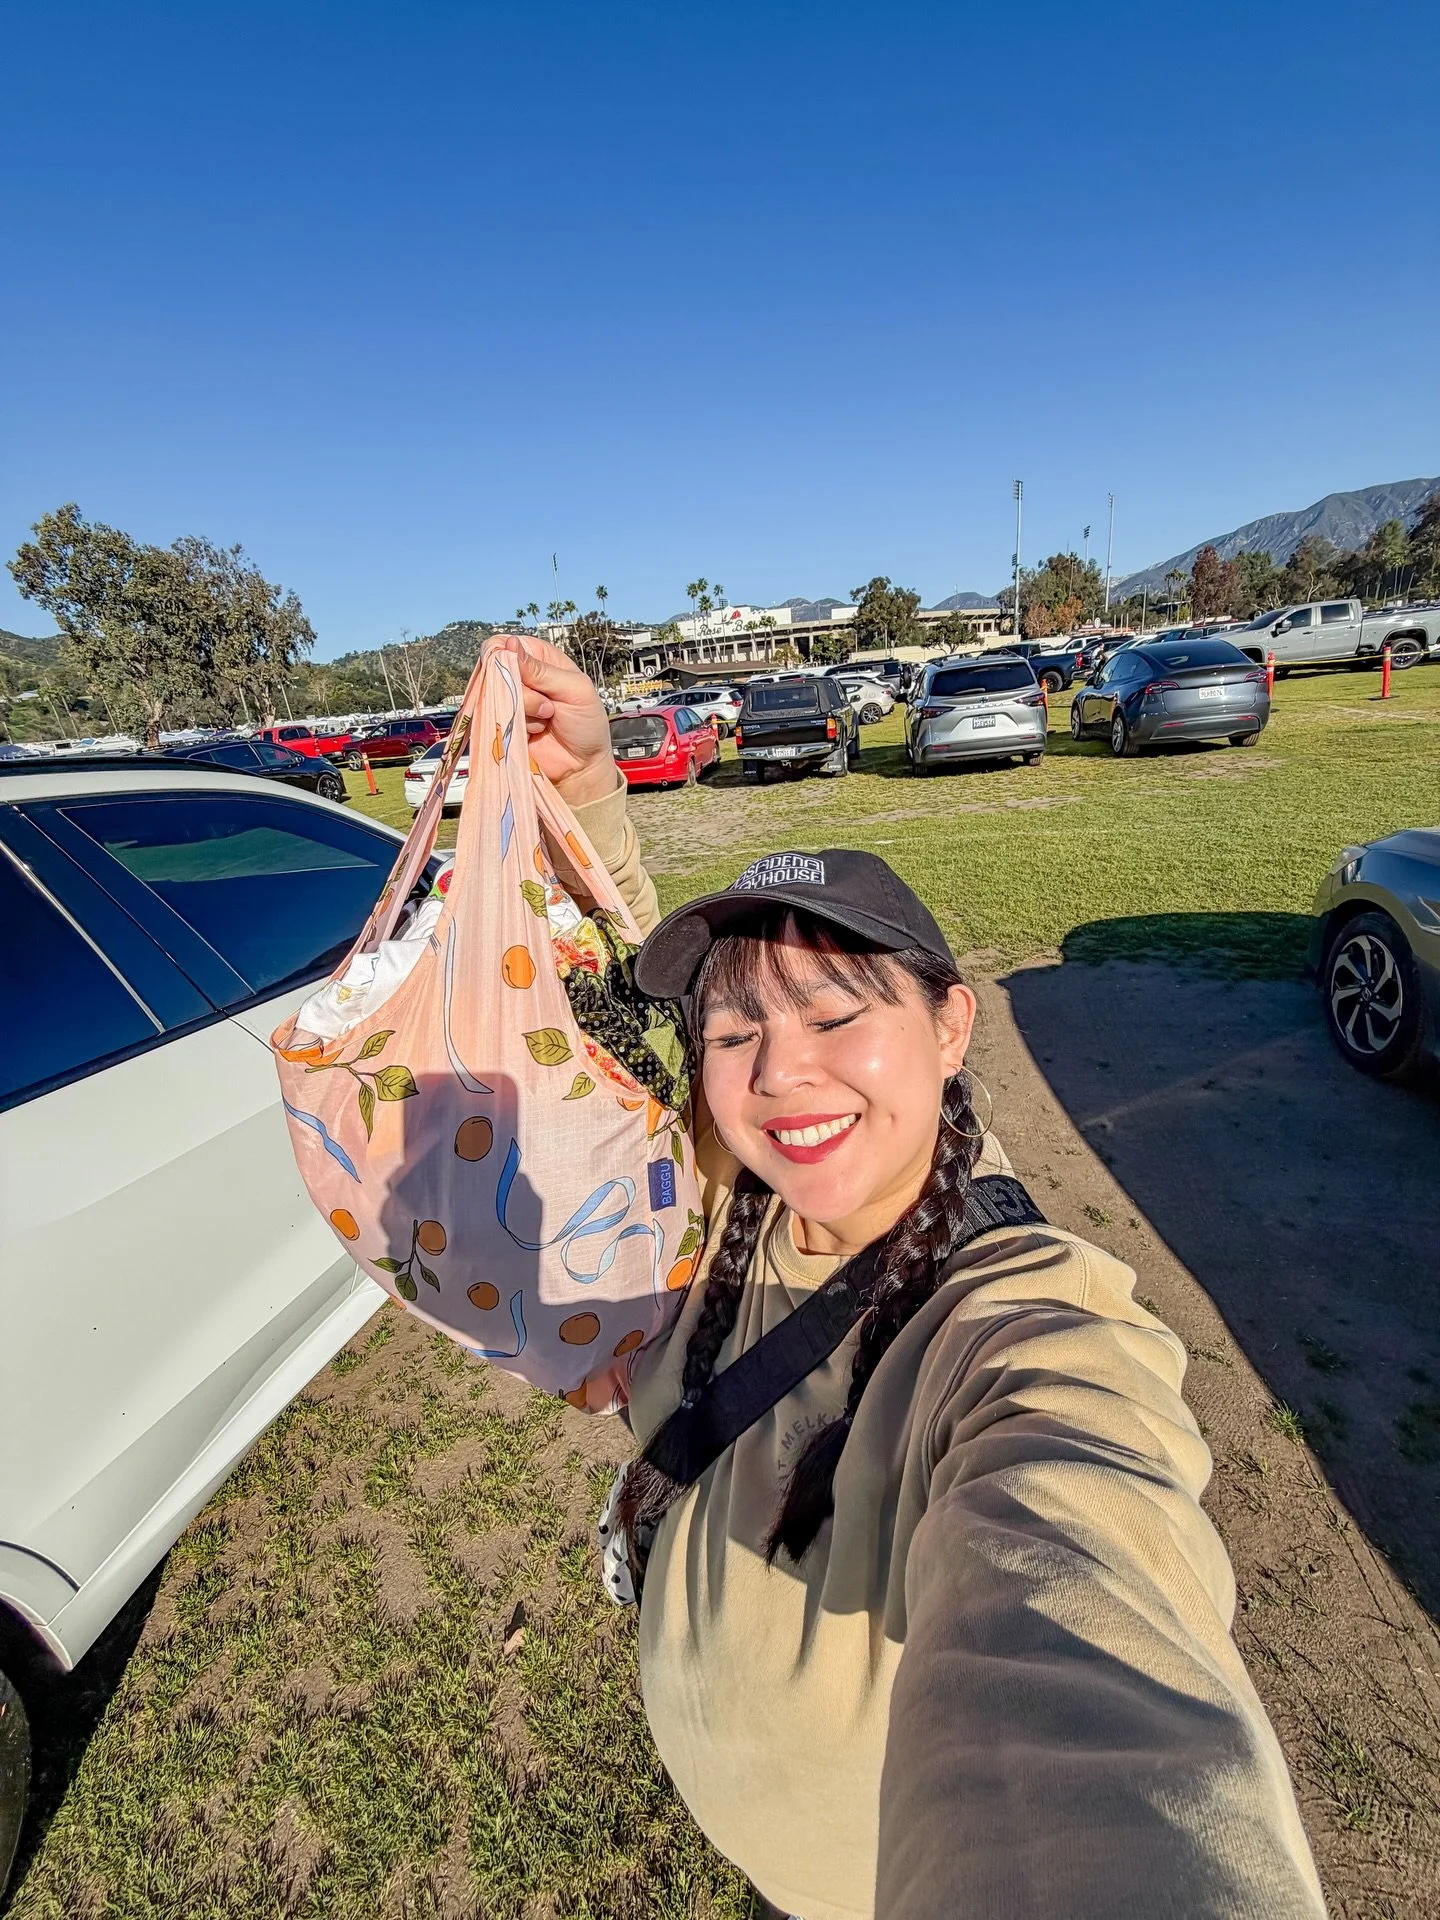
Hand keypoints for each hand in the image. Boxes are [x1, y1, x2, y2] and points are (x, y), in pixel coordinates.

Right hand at [488, 631, 617, 809]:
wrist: (581, 766)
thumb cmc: (586, 725)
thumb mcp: (575, 689)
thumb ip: (542, 670)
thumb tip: (511, 646)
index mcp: (540, 658)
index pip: (505, 644)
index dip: (504, 655)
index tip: (514, 669)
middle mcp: (522, 677)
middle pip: (497, 670)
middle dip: (523, 689)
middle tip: (547, 702)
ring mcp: (512, 701)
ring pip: (497, 696)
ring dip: (526, 710)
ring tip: (547, 718)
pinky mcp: (505, 724)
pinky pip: (498, 718)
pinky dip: (520, 726)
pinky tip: (537, 731)